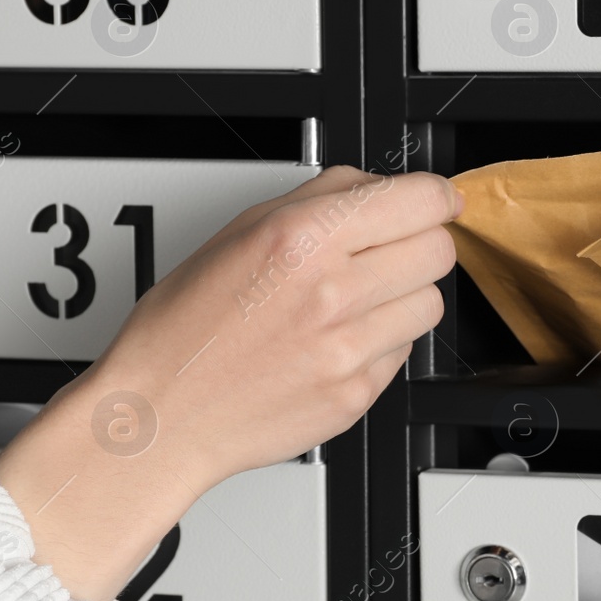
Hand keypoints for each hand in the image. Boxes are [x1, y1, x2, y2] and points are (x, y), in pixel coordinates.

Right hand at [0, 167, 461, 600]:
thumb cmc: (185, 328)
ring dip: (407, 295)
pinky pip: (405, 352)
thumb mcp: (239, 231)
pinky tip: (342, 338)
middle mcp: (332, 293)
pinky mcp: (358, 394)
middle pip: (439, 251)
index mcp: (303, 240)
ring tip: (361, 299)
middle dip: (422, 243)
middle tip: (394, 249)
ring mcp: (349, 349)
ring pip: (432, 304)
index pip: (421, 201)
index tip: (436, 200)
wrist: (162, 415)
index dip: (436, 197)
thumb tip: (373, 185)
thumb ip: (319, 197)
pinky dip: (384, 341)